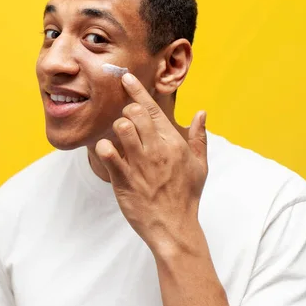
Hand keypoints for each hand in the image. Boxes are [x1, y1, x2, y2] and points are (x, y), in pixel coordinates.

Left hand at [95, 73, 208, 254]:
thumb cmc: (187, 196)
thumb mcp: (200, 165)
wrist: (174, 227)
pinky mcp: (124, 179)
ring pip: (122, 128)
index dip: (137, 90)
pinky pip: (108, 154)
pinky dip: (104, 148)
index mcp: (173, 143)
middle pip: (135, 113)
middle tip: (128, 122)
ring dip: (117, 128)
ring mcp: (140, 164)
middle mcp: (157, 149)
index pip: (153, 109)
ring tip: (121, 138)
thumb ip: (199, 137)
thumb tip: (201, 113)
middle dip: (127, 111)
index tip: (126, 78)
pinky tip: (108, 152)